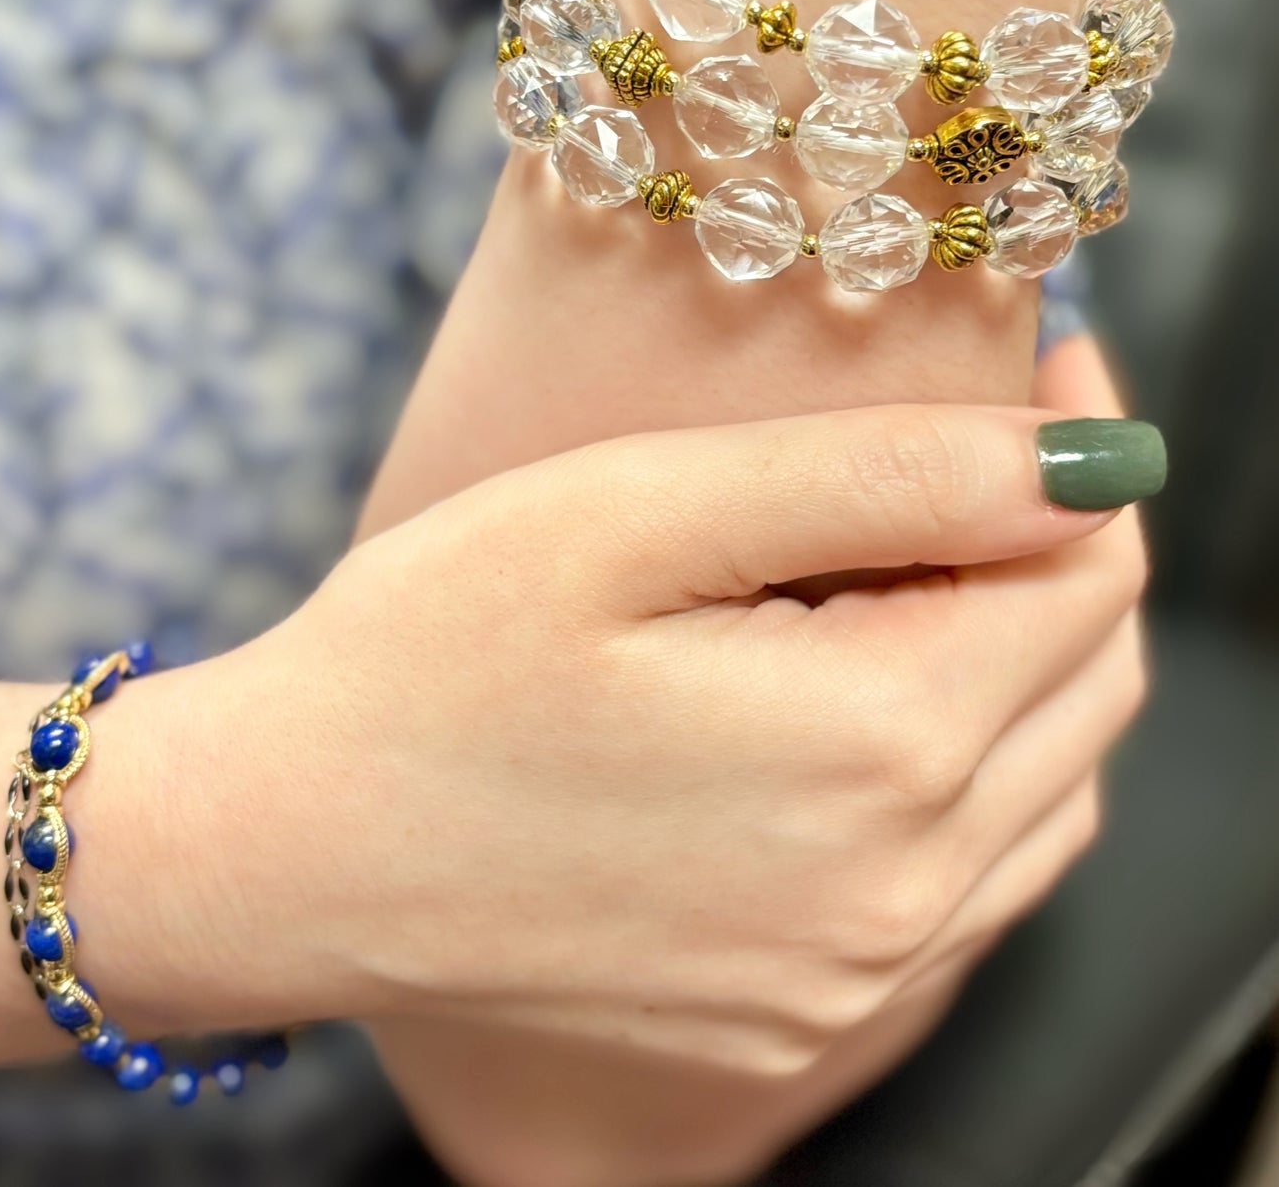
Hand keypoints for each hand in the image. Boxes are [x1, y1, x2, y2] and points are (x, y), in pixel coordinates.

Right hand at [201, 377, 1156, 1079]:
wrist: (290, 848)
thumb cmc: (430, 655)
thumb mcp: (638, 512)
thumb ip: (882, 474)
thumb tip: (1091, 458)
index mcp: (872, 748)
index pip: (1090, 572)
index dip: (1083, 451)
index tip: (1044, 365)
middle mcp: (894, 894)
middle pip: (1091, 682)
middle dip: (1062, 550)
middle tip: (972, 458)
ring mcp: (852, 978)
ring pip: (1053, 788)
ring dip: (1027, 665)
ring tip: (923, 570)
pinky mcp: (803, 1016)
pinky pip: (975, 888)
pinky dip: (975, 781)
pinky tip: (877, 713)